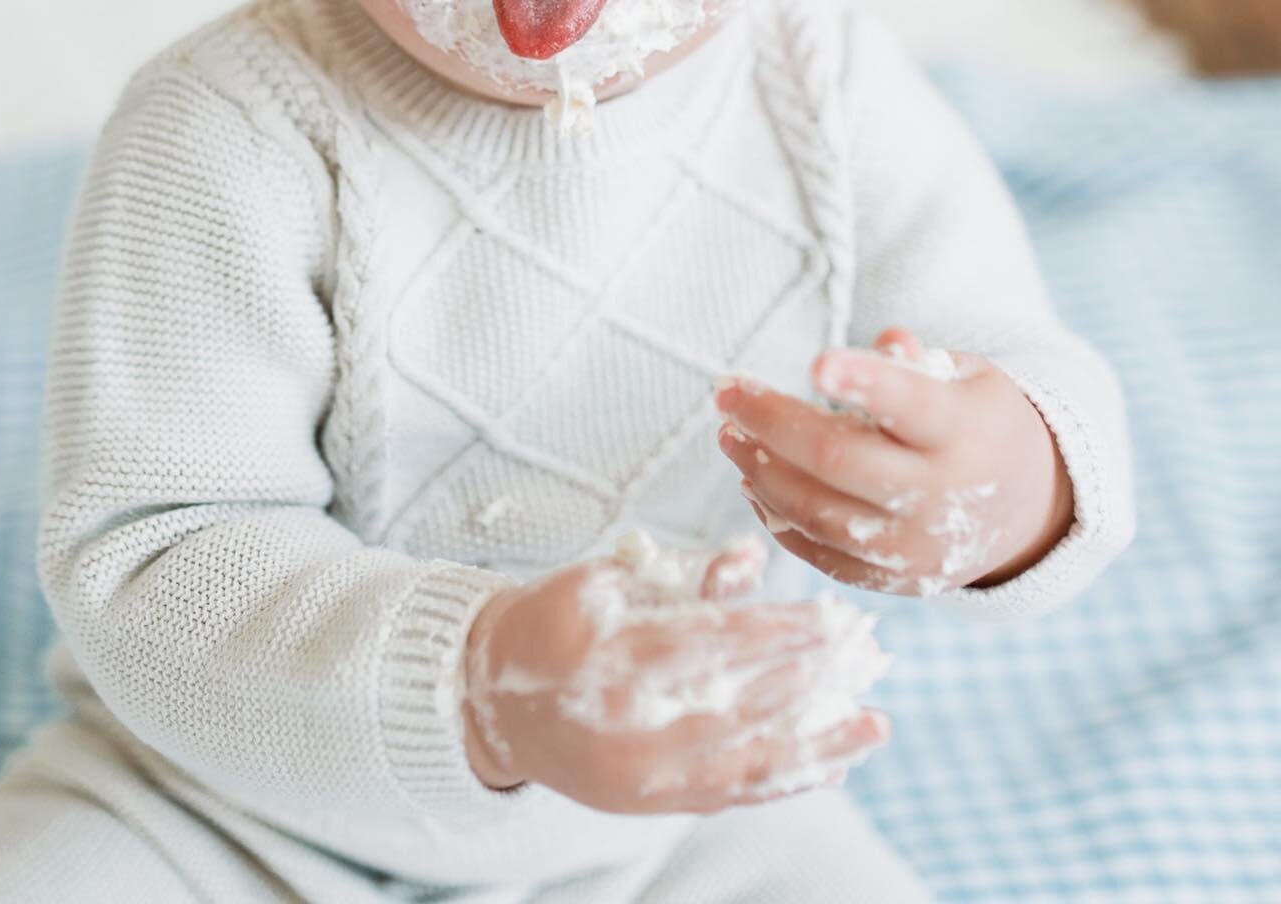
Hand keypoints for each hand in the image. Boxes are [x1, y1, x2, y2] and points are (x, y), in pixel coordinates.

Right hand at [460, 535, 890, 813]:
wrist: (492, 700)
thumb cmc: (553, 622)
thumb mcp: (603, 578)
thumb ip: (679, 573)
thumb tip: (750, 559)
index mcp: (612, 658)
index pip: (713, 645)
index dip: (777, 633)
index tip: (831, 618)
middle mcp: (630, 729)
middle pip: (741, 706)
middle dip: (810, 681)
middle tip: (864, 654)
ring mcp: (643, 778)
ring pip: (748, 766)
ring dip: (818, 746)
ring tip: (875, 725)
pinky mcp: (652, 805)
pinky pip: (732, 796)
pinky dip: (786, 781)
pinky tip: (833, 764)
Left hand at [714, 326, 1074, 596]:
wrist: (1025, 511)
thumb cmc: (977, 422)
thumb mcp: (967, 378)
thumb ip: (918, 361)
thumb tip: (887, 342)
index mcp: (963, 432)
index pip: (909, 404)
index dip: (864, 382)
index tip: (816, 363)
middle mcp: (941, 495)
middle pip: (839, 460)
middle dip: (770, 423)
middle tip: (726, 395)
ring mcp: (915, 546)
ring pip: (819, 513)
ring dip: (761, 472)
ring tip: (730, 436)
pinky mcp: (893, 581)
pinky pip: (822, 555)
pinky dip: (779, 518)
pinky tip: (755, 481)